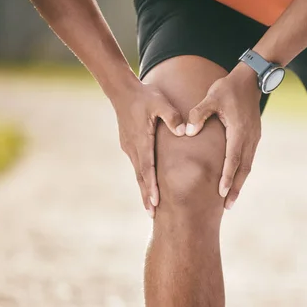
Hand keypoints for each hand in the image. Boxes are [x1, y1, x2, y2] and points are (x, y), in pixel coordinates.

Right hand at [114, 82, 184, 217]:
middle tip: (153, 215)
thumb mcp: (160, 102)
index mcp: (142, 141)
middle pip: (141, 177)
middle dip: (147, 196)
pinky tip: (147, 185)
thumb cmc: (145, 96)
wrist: (122, 90)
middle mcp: (134, 148)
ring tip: (151, 206)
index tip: (155, 203)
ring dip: (144, 189)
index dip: (151, 187)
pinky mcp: (130, 144)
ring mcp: (130, 147)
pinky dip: (143, 178)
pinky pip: (138, 164)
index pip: (147, 169)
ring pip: (139, 172)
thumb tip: (184, 132)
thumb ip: (172, 117)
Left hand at [185, 64, 261, 209]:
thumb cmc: (228, 88)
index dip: (227, 177)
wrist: (250, 80)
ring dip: (239, 183)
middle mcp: (249, 138)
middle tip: (227, 207)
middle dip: (235, 189)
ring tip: (231, 200)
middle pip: (243, 169)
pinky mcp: (253, 137)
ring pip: (247, 166)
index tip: (222, 192)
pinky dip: (241, 172)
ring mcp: (253, 138)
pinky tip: (235, 181)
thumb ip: (198, 114)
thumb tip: (188, 132)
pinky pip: (248, 159)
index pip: (233, 159)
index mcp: (238, 131)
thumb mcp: (211, 97)